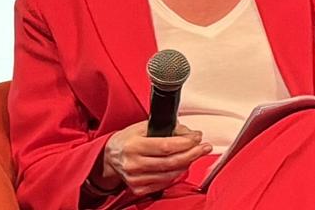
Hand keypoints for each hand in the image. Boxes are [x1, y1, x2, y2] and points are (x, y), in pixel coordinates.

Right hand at [95, 121, 211, 195]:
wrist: (110, 156)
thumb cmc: (128, 139)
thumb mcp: (144, 126)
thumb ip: (167, 128)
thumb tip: (190, 133)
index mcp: (134, 145)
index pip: (166, 146)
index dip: (185, 142)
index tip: (197, 137)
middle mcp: (134, 164)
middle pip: (171, 162)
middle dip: (193, 154)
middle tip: (205, 147)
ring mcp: (136, 178)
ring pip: (170, 174)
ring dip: (187, 164)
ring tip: (195, 154)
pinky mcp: (138, 188)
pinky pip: (164, 183)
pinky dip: (176, 173)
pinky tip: (181, 164)